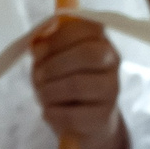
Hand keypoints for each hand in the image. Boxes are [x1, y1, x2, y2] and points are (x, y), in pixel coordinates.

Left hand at [31, 15, 128, 148]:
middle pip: (87, 54)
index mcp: (100, 40)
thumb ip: (46, 45)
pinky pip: (72, 115)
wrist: (85, 120)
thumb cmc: (64, 79)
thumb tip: (37, 44)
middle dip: (54, 65)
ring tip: (42, 95)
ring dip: (49, 91)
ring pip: (77, 85)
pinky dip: (52, 113)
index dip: (57, 38)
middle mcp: (112, 62)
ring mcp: (111, 90)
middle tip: (39, 76)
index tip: (37, 51)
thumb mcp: (53, 57)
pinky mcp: (104, 117)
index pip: (86, 28)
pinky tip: (49, 111)